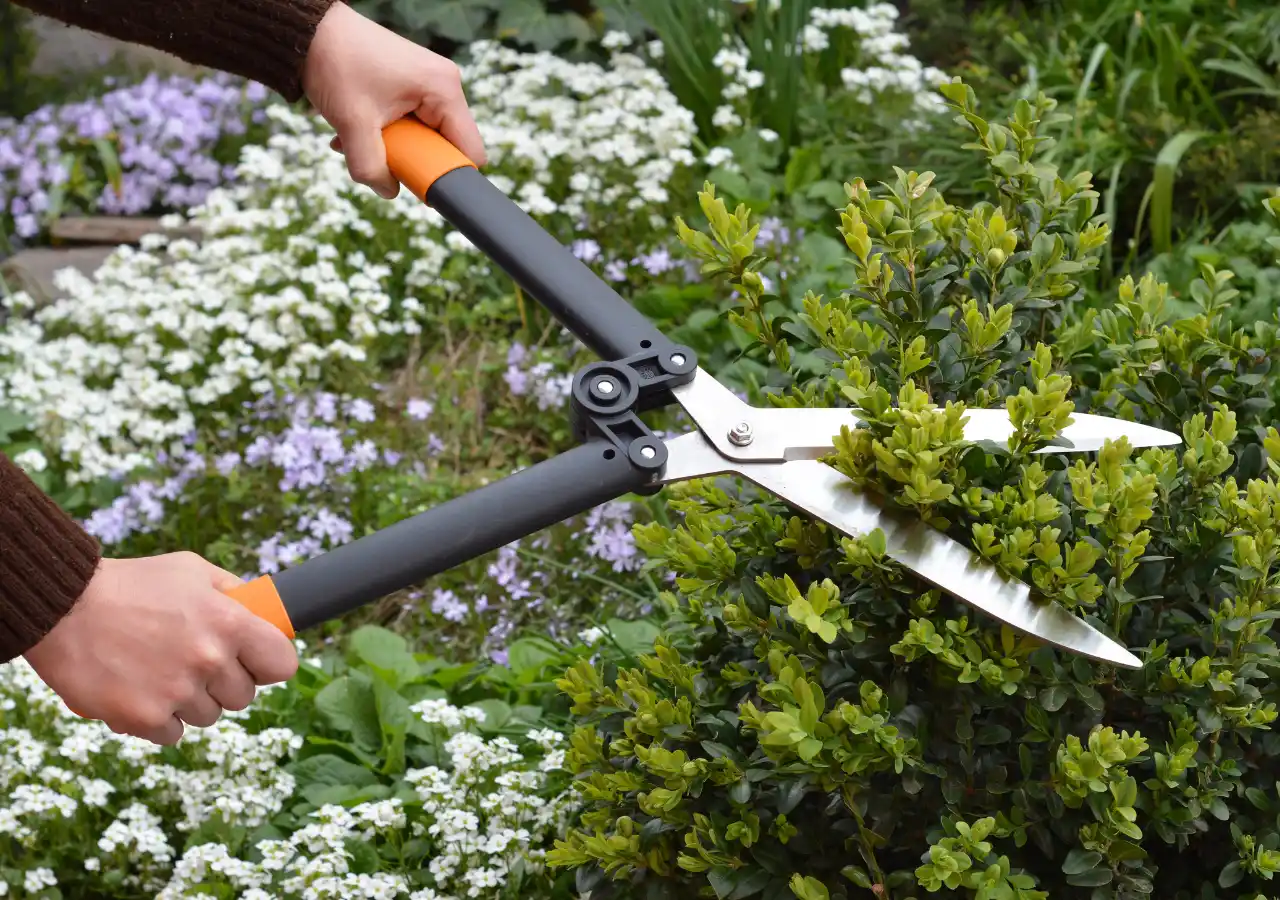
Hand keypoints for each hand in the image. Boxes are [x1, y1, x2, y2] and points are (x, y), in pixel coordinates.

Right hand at [23, 553, 298, 743]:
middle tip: (191, 660)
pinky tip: (139, 688)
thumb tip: (264, 612)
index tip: (254, 663)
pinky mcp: (144, 718)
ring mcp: (177, 692)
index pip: (282, 664)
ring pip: (208, 716)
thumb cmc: (131, 584)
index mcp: (230, 622)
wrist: (63, 607)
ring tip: (158, 668)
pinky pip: (172, 733)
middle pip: (244, 696)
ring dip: (189, 700)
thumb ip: (233, 592)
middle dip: (223, 682)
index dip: (268, 664)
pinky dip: (157, 718)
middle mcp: (210, 660)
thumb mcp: (192, 570)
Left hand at [301, 2, 486, 198]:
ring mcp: (427, 83)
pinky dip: (384, 133)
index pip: (469, 150)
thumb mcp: (352, 125)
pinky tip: (355, 129)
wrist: (308, 32)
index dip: (447, 174)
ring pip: (422, 136)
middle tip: (380, 155)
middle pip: (445, 145)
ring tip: (359, 137)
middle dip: (412, 159)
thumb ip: (370, 167)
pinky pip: (409, 122)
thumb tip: (387, 191)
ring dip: (392, 147)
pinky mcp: (410, 84)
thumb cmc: (335, 64)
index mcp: (444, 90)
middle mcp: (443, 85)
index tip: (416, 180)